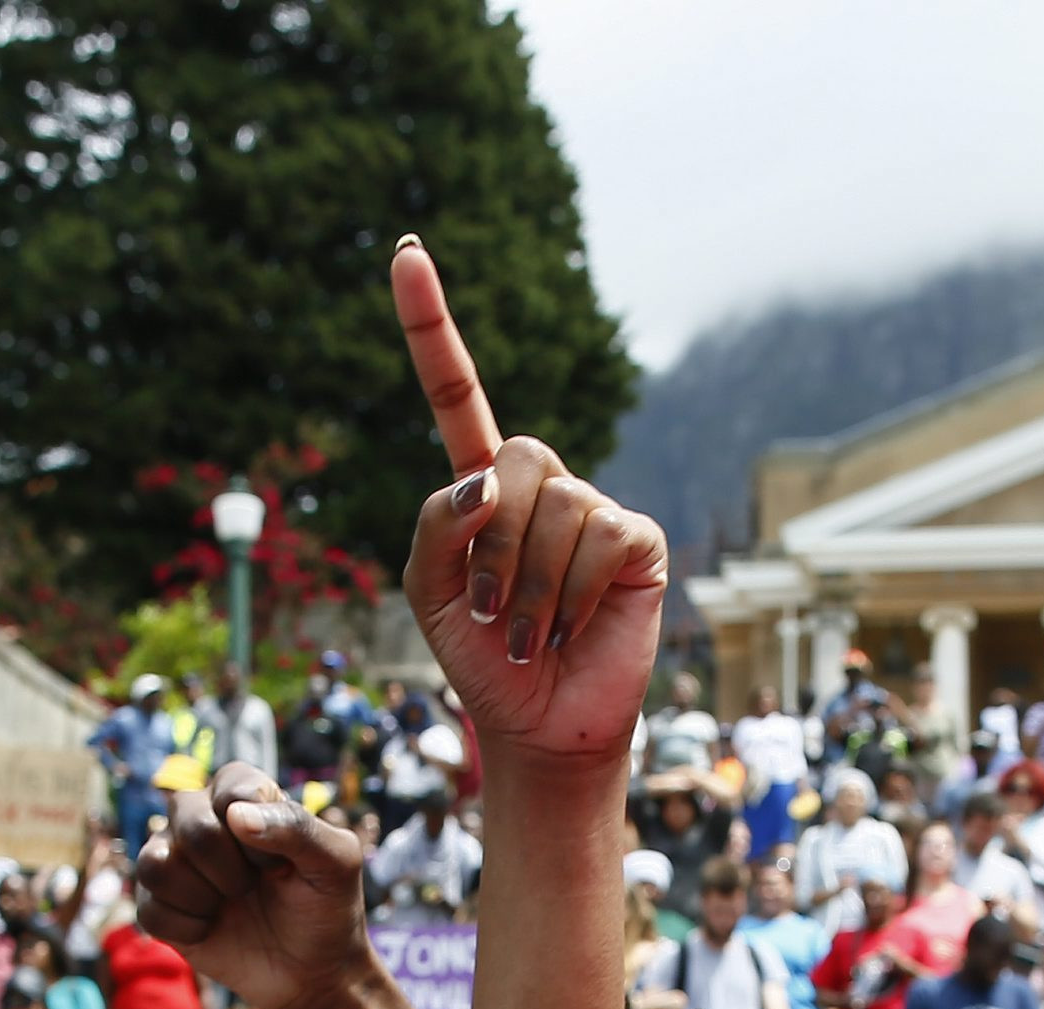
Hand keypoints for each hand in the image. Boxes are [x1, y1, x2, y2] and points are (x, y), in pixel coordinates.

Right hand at [141, 763, 373, 1008]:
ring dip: (202, 896)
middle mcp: (202, 819)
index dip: (255, 830)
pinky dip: (187, 927)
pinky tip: (212, 929)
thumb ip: (297, 827)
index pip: (230, 788)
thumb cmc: (326, 908)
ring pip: (154, 863)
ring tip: (231, 906)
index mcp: (245, 797)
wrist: (313, 972)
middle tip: (252, 888)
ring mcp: (176, 862)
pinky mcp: (159, 906)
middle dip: (229, 867)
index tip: (280, 865)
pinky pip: (149, 909)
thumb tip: (235, 814)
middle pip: (188, 820)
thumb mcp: (336, 864)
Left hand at [388, 239, 667, 770]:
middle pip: (517, 458)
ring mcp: (594, 508)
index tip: (406, 250)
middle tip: (497, 613)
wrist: (537, 722)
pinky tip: (574, 626)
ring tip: (534, 633)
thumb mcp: (429, 592)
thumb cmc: (481, 658)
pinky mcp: (637, 541)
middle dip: (497, 546)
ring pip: (559, 507)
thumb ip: (435, 525)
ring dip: (534, 586)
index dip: (431, 324)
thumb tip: (486, 483)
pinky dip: (575, 592)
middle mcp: (542, 485)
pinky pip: (601, 537)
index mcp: (482, 487)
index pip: (456, 391)